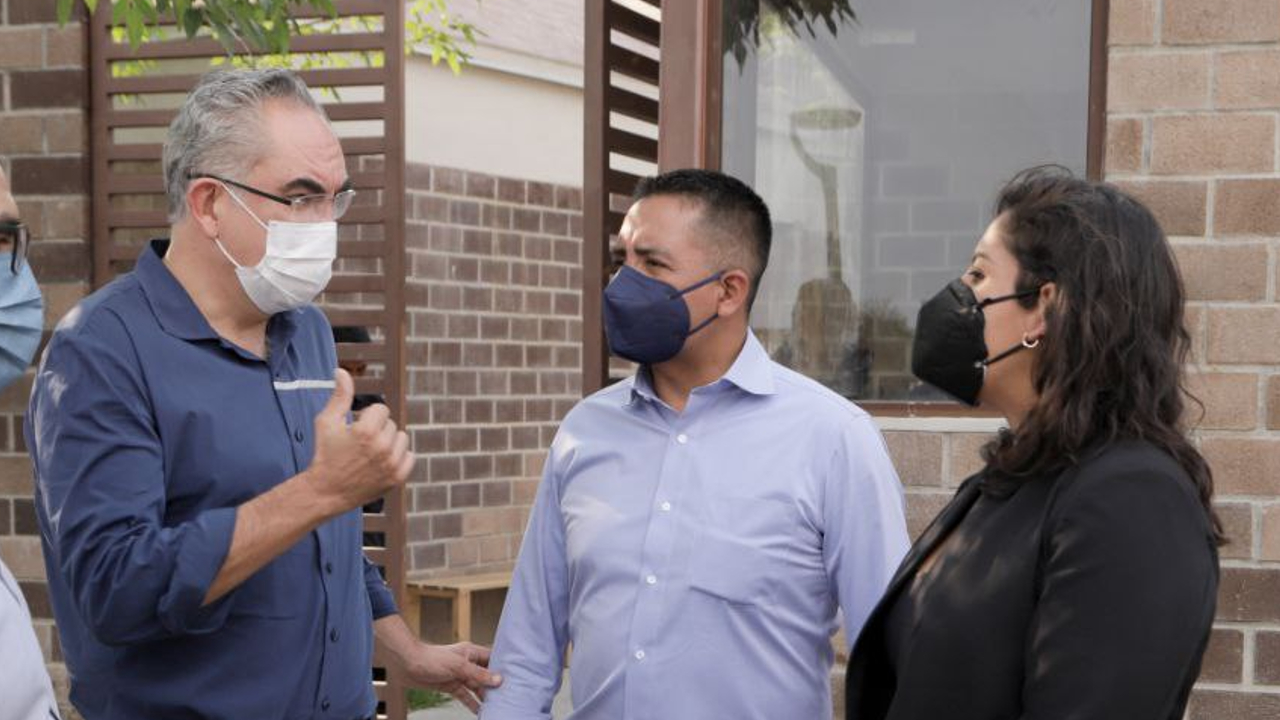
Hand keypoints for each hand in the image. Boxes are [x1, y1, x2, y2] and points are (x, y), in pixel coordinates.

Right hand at [305, 369, 413, 512]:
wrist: (326, 491)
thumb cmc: (325, 454)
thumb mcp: (327, 421)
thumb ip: (340, 395)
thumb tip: (341, 371)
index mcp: (366, 431)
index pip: (381, 409)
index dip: (367, 417)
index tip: (355, 429)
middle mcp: (382, 447)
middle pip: (391, 424)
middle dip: (377, 429)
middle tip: (359, 444)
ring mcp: (391, 464)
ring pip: (402, 438)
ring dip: (389, 442)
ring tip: (370, 452)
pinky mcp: (397, 478)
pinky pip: (410, 456)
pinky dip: (399, 457)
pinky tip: (381, 462)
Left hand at [404, 642, 501, 713]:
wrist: (407, 665)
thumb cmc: (432, 659)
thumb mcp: (458, 666)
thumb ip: (478, 674)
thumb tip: (498, 680)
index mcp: (471, 653)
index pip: (492, 658)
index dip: (502, 666)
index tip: (515, 676)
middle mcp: (467, 663)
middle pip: (486, 675)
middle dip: (495, 685)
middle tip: (508, 695)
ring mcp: (459, 675)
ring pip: (476, 687)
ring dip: (485, 696)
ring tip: (497, 706)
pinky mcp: (450, 685)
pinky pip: (465, 696)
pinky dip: (472, 703)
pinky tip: (480, 711)